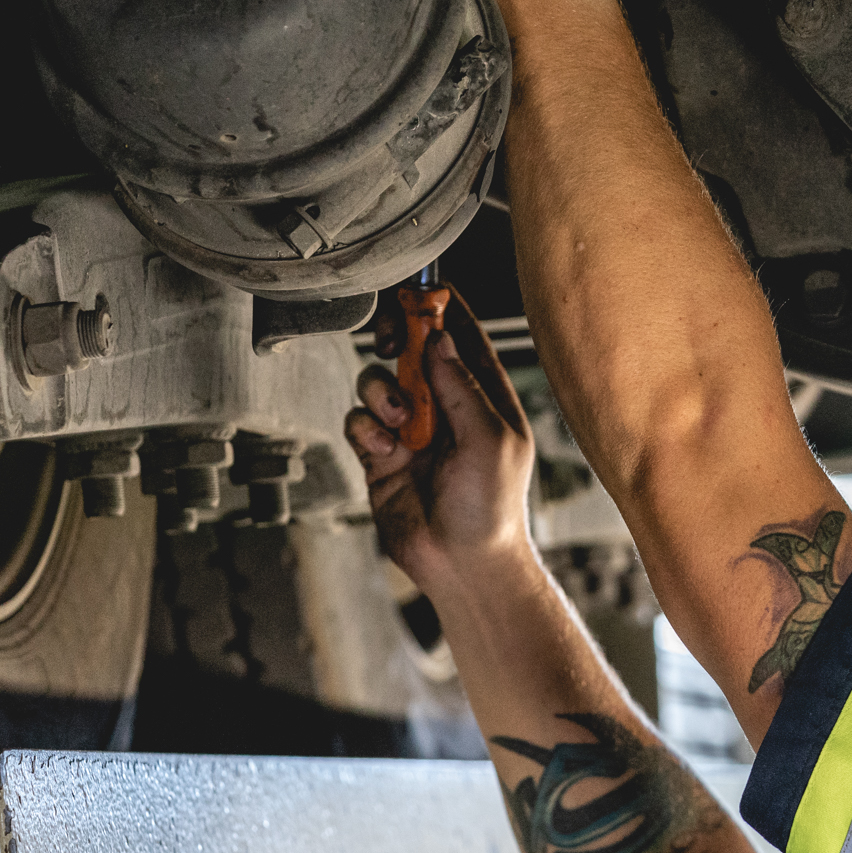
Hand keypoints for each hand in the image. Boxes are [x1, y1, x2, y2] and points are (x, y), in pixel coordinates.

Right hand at [345, 286, 536, 588]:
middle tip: (394, 342)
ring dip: (383, 393)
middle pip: (412, 348)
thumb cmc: (491, 506)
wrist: (461, 562)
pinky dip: (366, 427)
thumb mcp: (492, 439)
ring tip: (402, 426)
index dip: (441, 308)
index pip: (461, 335)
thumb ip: (463, 386)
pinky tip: (384, 450)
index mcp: (484, 395)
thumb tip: (439, 339)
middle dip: (399, 338)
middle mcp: (446, 405)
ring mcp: (411, 428)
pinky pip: (359, 419)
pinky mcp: (380, 453)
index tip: (419, 290)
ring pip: (378, 380)